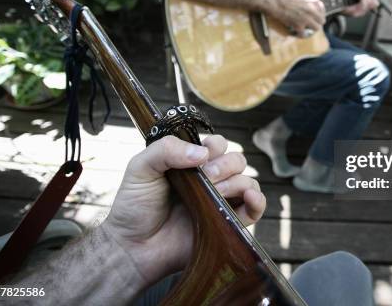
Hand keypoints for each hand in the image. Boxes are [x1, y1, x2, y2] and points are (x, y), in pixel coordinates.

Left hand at [101, 135, 264, 287]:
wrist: (134, 247)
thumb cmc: (134, 207)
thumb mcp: (141, 168)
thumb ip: (166, 149)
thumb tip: (203, 153)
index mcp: (191, 163)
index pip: (217, 144)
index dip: (214, 146)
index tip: (200, 158)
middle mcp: (209, 180)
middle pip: (236, 160)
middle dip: (225, 166)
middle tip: (206, 178)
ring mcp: (219, 202)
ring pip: (247, 181)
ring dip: (237, 183)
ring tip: (217, 193)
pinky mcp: (228, 224)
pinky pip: (254, 209)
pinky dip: (258, 201)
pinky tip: (250, 198)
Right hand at [270, 0, 325, 36]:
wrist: (276, 1)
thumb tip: (313, 4)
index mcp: (313, 0)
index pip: (322, 8)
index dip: (320, 12)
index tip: (317, 14)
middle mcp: (312, 9)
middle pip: (322, 20)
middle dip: (318, 21)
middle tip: (314, 22)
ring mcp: (306, 18)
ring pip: (317, 28)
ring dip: (313, 28)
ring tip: (309, 27)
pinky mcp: (298, 25)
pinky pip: (304, 34)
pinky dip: (302, 34)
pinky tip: (300, 33)